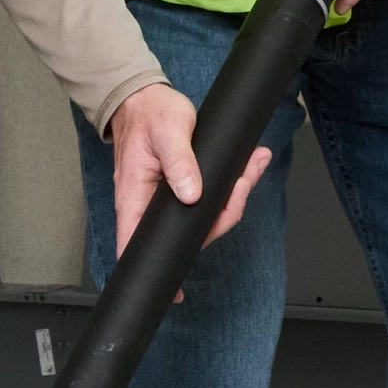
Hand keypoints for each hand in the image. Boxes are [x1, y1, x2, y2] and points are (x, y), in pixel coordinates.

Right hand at [106, 83, 275, 265]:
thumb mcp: (168, 131)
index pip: (136, 245)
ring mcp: (167, 201)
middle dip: (223, 214)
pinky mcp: (183, 189)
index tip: (175, 289)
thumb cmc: (149, 114)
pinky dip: (231, 186)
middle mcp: (149, 206)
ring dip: (233, 196)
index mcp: (135, 197)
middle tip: (242, 183)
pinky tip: (246, 169)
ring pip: (204, 216)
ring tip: (251, 166)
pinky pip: (209, 199)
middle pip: (188, 233)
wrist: (145, 97)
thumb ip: (180, 162)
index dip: (156, 268)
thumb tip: (191, 194)